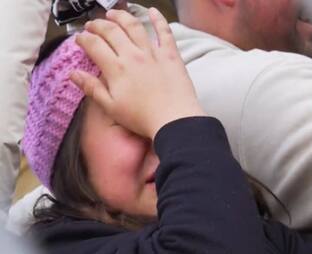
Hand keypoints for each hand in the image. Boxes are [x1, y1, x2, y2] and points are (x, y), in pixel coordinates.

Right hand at [71, 9, 204, 139]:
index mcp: (116, 68)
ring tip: (113, 13)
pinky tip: (153, 11)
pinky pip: (165, 32)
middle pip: (111, 31)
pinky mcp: (171, 55)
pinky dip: (159, 19)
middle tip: (92, 25)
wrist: (174, 121)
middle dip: (98, 25)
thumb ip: (92, 88)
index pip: (94, 45)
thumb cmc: (142, 118)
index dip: (83, 39)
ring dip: (121, 17)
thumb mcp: (111, 107)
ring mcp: (153, 53)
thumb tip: (72, 73)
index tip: (79, 39)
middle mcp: (132, 55)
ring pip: (134, 26)